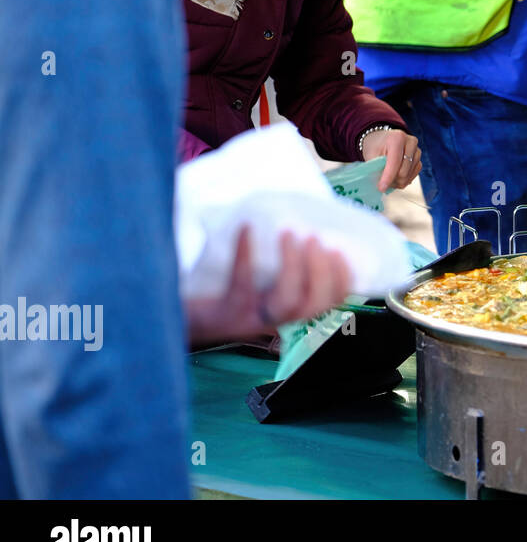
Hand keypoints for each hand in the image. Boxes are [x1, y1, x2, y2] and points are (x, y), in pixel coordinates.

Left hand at [185, 227, 350, 345]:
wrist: (170, 319)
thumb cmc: (215, 291)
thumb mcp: (249, 281)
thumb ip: (272, 263)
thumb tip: (296, 221)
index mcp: (285, 311)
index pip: (327, 303)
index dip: (341, 279)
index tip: (340, 249)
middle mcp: (272, 320)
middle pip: (310, 304)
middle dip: (320, 271)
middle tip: (315, 238)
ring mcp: (248, 320)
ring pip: (284, 301)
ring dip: (293, 266)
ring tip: (289, 233)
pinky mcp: (222, 316)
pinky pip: (240, 286)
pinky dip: (246, 255)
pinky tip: (246, 229)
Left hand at [361, 127, 420, 190]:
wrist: (383, 140)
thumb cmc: (376, 146)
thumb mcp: (371, 154)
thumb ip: (376, 167)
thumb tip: (382, 185)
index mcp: (398, 138)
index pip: (395, 161)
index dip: (388, 177)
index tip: (381, 188)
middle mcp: (411, 143)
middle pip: (403, 171)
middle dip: (392, 180)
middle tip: (382, 182)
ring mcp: (417, 152)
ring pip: (408, 176)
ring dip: (397, 182)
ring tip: (388, 179)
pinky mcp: (419, 160)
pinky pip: (413, 176)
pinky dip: (403, 180)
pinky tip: (395, 178)